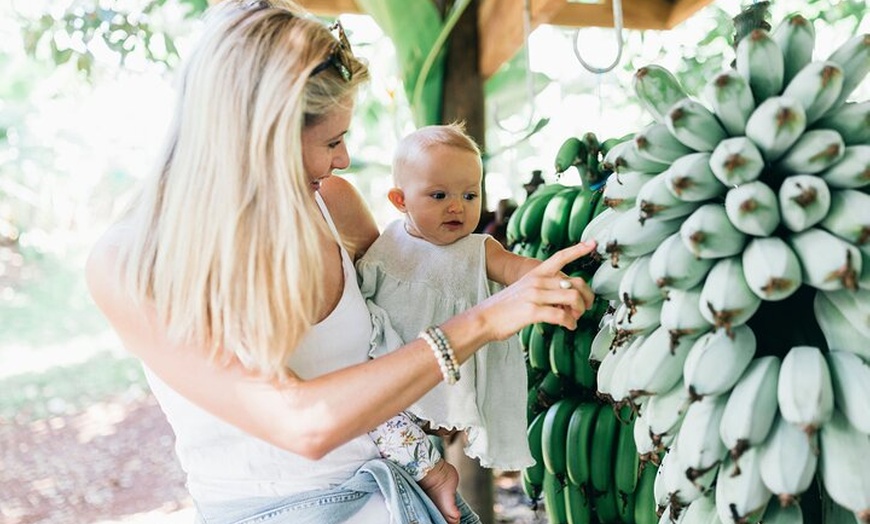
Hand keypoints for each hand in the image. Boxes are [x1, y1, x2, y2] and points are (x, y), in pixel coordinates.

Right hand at [477, 241, 596, 339]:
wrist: (484, 318)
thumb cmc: (505, 308)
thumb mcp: (524, 290)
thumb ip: (545, 291)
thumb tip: (564, 301)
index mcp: (535, 273)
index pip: (560, 257)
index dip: (578, 249)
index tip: (593, 243)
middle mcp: (537, 281)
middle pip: (575, 282)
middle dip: (586, 297)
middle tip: (584, 308)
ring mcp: (535, 295)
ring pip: (573, 297)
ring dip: (580, 311)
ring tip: (574, 319)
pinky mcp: (533, 311)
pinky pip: (562, 315)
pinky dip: (570, 323)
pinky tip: (569, 327)